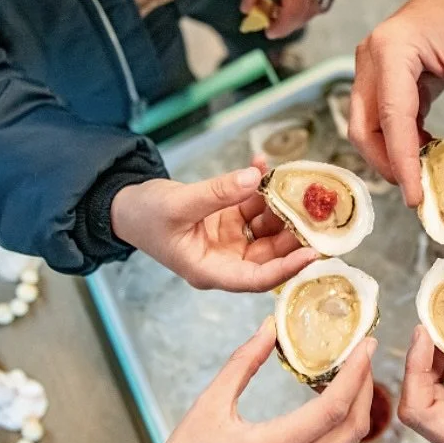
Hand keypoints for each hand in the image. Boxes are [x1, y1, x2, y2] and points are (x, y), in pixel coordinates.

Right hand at [30, 319, 374, 442]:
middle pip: (353, 426)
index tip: (365, 345)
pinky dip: (346, 439)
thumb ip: (244, 363)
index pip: (333, 407)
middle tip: (362, 356)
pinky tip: (331, 417)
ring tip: (349, 382)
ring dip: (358, 412)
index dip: (356, 372)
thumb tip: (270, 327)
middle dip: (365, 385)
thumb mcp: (208, 404)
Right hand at [112, 164, 316, 291]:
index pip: (257, 278)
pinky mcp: (229, 219)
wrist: (125, 206)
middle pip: (270, 253)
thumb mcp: (178, 204)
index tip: (313, 253)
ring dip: (282, 206)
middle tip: (319, 211)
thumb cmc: (143, 216)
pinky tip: (263, 164)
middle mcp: (225, 259)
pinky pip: (253, 205)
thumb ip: (216, 193)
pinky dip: (260, 186)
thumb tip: (255, 179)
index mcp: (211, 270)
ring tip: (297, 183)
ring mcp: (229, 239)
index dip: (287, 268)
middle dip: (295, 233)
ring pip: (267, 228)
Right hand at [350, 0, 443, 206]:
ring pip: (365, 127)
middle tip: (418, 192)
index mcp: (392, 49)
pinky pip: (379, 119)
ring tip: (424, 173)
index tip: (415, 195)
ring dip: (390, 155)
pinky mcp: (376, 79)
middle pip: (363, 127)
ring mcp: (368, 69)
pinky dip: (398, 141)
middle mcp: (370, 59)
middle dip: (387, 164)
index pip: (391, 116)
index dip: (401, 160)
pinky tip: (425, 151)